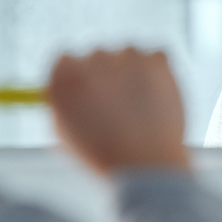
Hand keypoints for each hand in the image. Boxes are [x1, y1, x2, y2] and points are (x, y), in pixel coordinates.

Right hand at [47, 48, 189, 174]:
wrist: (145, 167)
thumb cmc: (104, 157)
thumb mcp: (66, 134)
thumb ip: (63, 105)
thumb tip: (69, 86)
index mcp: (65, 78)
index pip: (66, 59)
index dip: (79, 76)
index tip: (90, 88)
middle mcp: (92, 61)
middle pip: (98, 55)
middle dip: (108, 75)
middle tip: (119, 105)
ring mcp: (125, 57)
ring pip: (128, 54)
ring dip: (133, 71)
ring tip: (139, 109)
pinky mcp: (155, 60)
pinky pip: (156, 56)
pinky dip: (158, 73)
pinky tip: (156, 100)